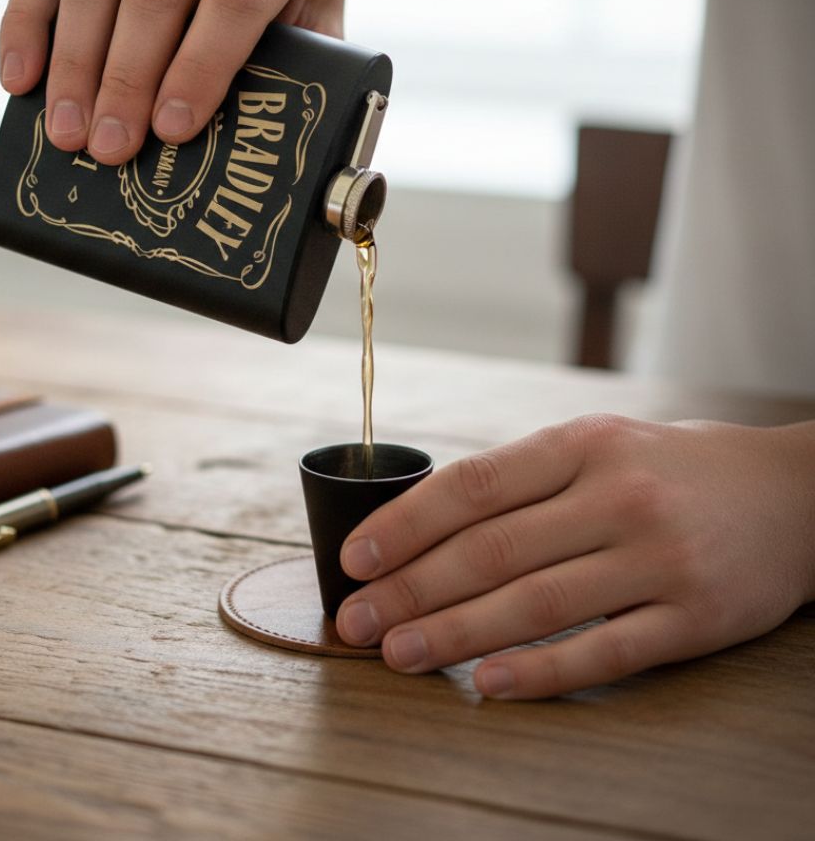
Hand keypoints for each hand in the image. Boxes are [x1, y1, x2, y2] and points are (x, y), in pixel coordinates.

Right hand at [0, 0, 347, 164]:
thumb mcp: (321, 18)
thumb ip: (299, 73)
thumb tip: (251, 157)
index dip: (199, 67)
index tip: (171, 130)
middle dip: (125, 80)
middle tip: (108, 150)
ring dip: (72, 63)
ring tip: (64, 133)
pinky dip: (25, 22)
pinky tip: (19, 79)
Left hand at [335, 414, 814, 697]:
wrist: (793, 495)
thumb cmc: (668, 469)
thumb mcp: (598, 445)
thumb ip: (522, 480)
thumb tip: (421, 524)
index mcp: (582, 444)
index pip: (474, 485)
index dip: (406, 524)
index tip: (356, 558)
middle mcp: (618, 496)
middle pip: (492, 550)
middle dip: (411, 589)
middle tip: (357, 620)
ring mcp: (658, 558)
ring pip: (535, 604)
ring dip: (455, 634)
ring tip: (399, 653)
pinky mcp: (694, 618)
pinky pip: (605, 652)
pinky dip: (539, 671)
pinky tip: (486, 682)